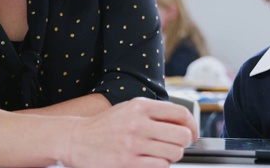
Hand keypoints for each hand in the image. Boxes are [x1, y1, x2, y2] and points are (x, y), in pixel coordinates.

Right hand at [60, 97, 197, 167]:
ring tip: (159, 153)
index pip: (181, 113)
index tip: (193, 133)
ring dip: (171, 156)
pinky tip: (150, 161)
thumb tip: (184, 122)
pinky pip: (161, 166)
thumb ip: (155, 113)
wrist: (77, 139)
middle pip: (182, 135)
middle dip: (182, 142)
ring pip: (174, 153)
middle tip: (174, 144)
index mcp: (141, 107)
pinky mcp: (128, 162)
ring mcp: (134, 144)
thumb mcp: (129, 109)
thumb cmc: (106, 126)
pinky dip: (160, 165)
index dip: (193, 125)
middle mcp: (138, 123)